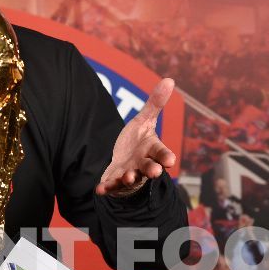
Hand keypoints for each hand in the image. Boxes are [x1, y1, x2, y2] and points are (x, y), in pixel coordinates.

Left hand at [96, 78, 177, 196]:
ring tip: (128, 177)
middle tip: (155, 172)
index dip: (166, 156)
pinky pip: (111, 185)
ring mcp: (130, 173)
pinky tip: (98, 189)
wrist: (125, 160)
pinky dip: (106, 188)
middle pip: (149, 168)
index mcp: (152, 150)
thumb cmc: (139, 141)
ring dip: (129, 178)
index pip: (161, 153)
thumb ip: (155, 104)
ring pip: (131, 178)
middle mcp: (143, 164)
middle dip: (152, 169)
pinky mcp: (115, 180)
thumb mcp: (145, 121)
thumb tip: (169, 80)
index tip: (170, 160)